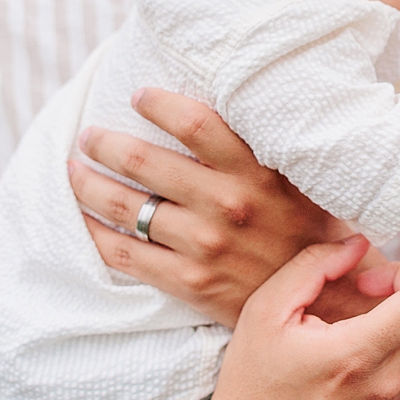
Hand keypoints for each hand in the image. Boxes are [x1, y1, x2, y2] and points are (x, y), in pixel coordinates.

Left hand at [71, 87, 377, 327]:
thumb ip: (261, 146)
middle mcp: (228, 205)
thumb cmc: (309, 229)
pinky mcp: (189, 282)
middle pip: (143, 162)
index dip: (158, 104)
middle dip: (105, 142)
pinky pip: (124, 253)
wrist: (326, 304)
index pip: (195, 123)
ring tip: (74, 170)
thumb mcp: (298, 178)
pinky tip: (83, 219)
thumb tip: (227, 98)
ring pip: (125, 206)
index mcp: (257, 171)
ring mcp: (205, 246)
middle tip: (89, 134)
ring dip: (88, 184)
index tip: (138, 95)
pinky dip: (95, 233)